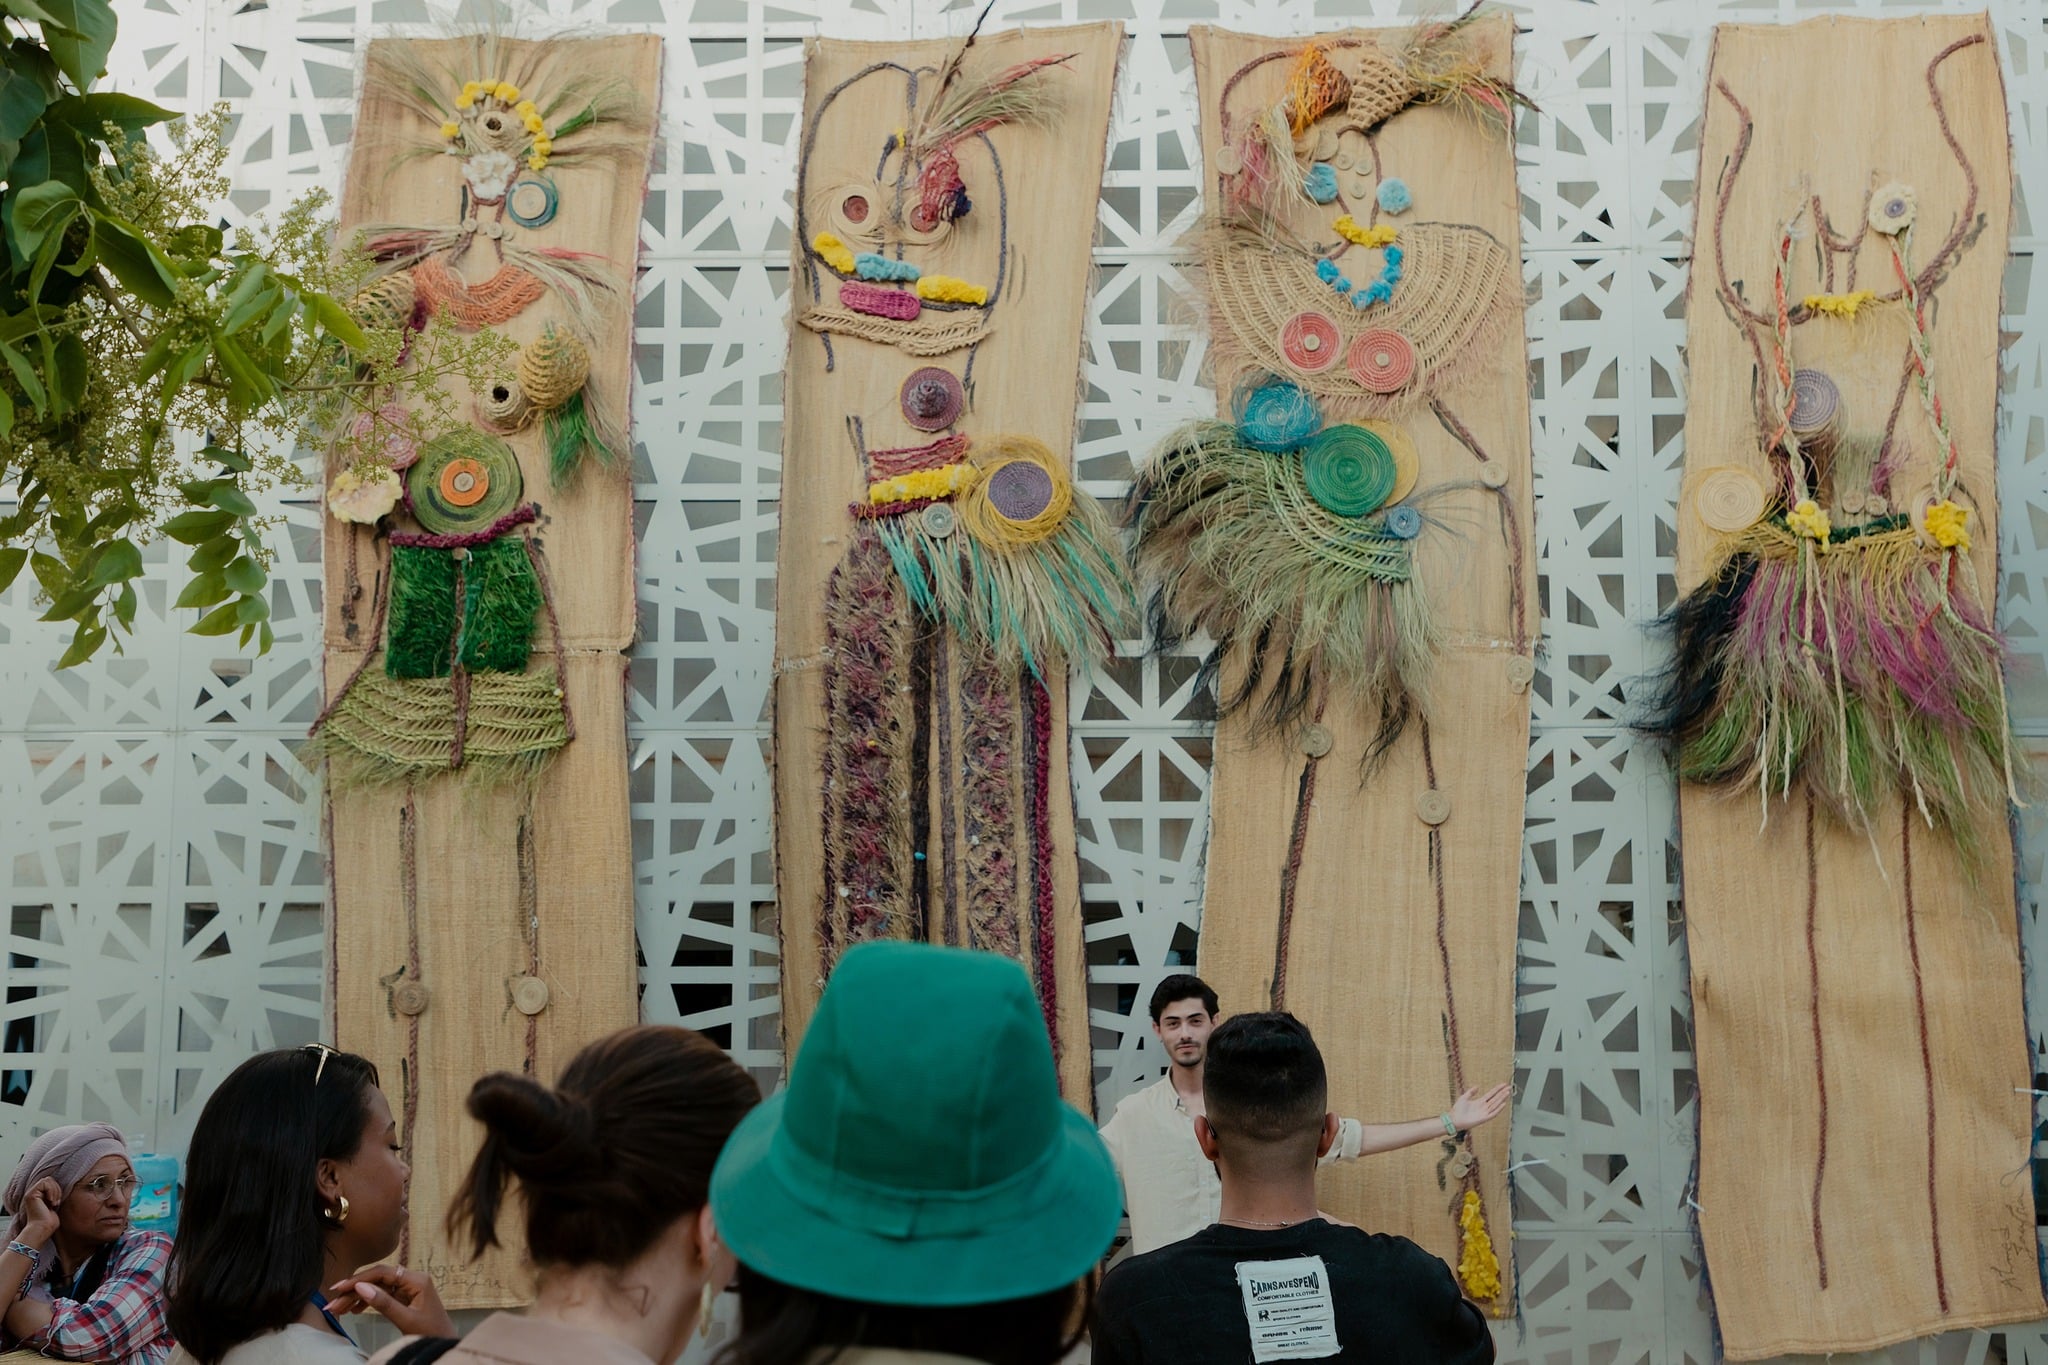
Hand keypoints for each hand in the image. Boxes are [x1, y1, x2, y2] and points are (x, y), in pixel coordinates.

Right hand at [19, 1178, 62, 1242]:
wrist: (43, 1228)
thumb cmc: (49, 1221)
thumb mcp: (53, 1204)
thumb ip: (54, 1196)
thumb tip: (64, 1188)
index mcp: (38, 1195)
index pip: (50, 1182)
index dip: (56, 1190)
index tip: (56, 1203)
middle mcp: (33, 1193)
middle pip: (49, 1179)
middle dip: (56, 1190)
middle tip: (55, 1203)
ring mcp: (31, 1193)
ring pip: (47, 1180)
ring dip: (54, 1191)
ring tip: (53, 1203)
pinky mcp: (31, 1194)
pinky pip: (44, 1182)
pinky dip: (51, 1190)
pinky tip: (50, 1201)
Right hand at [326, 1264, 453, 1337]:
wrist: (443, 1342)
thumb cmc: (430, 1332)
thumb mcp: (406, 1319)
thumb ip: (384, 1303)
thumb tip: (361, 1287)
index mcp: (417, 1280)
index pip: (383, 1273)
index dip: (359, 1279)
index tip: (339, 1288)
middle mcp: (412, 1279)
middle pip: (377, 1279)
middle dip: (354, 1291)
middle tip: (333, 1304)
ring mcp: (408, 1287)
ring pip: (377, 1287)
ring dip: (357, 1298)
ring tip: (338, 1310)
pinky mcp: (404, 1297)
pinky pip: (382, 1295)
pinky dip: (367, 1302)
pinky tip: (354, 1310)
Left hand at [1448, 1083, 1510, 1132]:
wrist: (1454, 1119)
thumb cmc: (1458, 1110)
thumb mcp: (1464, 1097)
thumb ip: (1471, 1092)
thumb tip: (1477, 1086)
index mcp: (1479, 1102)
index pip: (1491, 1094)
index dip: (1497, 1089)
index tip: (1503, 1085)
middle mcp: (1484, 1107)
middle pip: (1495, 1098)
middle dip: (1502, 1093)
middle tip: (1509, 1087)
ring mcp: (1484, 1112)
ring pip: (1495, 1104)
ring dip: (1501, 1099)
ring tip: (1507, 1093)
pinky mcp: (1484, 1118)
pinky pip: (1493, 1113)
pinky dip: (1498, 1109)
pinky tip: (1503, 1104)